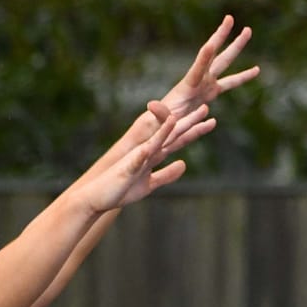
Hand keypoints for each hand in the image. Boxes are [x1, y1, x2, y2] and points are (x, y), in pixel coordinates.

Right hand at [76, 105, 200, 213]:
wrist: (97, 198)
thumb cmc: (121, 190)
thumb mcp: (149, 184)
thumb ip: (167, 174)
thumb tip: (184, 164)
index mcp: (153, 155)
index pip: (177, 140)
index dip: (193, 130)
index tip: (210, 120)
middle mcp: (147, 152)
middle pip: (172, 135)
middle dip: (189, 123)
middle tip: (206, 108)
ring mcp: (138, 157)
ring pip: (158, 140)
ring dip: (170, 129)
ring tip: (181, 117)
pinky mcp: (128, 167)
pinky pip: (141, 155)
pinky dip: (149, 147)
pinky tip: (156, 141)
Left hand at [160, 15, 259, 120]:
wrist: (164, 124)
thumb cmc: (160, 123)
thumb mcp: (160, 119)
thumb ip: (159, 113)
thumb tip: (151, 106)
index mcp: (188, 85)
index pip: (198, 68)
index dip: (204, 58)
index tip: (211, 43)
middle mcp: (199, 79)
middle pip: (214, 54)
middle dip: (222, 36)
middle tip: (230, 18)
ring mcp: (207, 83)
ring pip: (225, 61)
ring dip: (236, 46)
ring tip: (248, 30)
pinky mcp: (212, 91)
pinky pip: (231, 82)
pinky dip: (244, 76)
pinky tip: (257, 69)